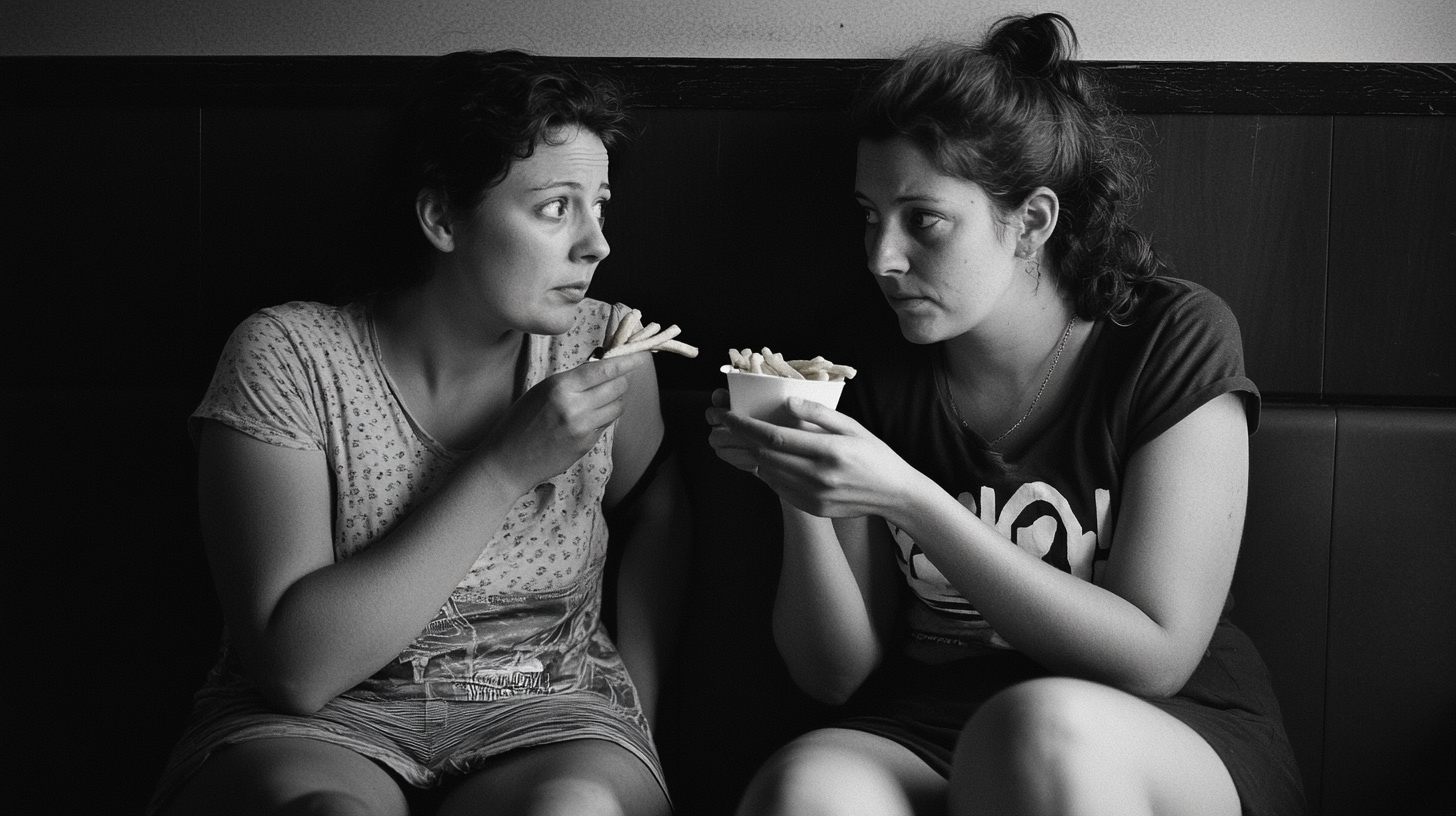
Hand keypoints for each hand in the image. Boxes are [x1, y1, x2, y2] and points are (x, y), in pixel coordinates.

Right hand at [474, 352, 649, 493]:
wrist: (508, 461)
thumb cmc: (520, 421)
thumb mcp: (542, 390)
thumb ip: (573, 379)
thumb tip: (601, 363)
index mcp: (561, 387)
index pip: (604, 369)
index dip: (625, 361)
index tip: (639, 356)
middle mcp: (575, 407)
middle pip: (617, 387)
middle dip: (621, 380)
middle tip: (616, 378)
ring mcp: (583, 428)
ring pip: (617, 407)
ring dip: (615, 400)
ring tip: (600, 399)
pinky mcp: (587, 445)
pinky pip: (607, 424)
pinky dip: (604, 417)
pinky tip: (589, 417)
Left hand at [708, 394, 919, 518]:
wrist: (894, 494)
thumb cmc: (874, 455)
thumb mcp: (852, 427)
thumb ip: (819, 414)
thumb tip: (788, 401)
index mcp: (829, 451)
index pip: (775, 438)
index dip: (745, 426)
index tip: (726, 415)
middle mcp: (819, 476)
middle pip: (765, 457)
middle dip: (737, 439)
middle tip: (718, 426)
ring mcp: (814, 496)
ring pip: (768, 473)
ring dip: (747, 456)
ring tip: (732, 440)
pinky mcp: (812, 508)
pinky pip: (779, 488)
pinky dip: (766, 472)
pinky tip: (762, 459)